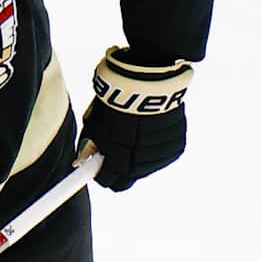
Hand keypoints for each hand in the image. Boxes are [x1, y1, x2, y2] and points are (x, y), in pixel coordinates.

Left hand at [80, 46, 193, 191]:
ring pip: (147, 167)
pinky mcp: (176, 146)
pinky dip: (157, 146)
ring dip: (141, 157)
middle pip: (129, 179)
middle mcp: (141, 161)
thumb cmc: (117, 97)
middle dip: (121, 168)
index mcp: (118, 158)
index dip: (102, 176)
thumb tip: (85, 158)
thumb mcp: (96, 121)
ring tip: (137, 132)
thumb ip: (91, 144)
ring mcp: (160, 155)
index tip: (99, 169)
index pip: (109, 182)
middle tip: (118, 151)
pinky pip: (163, 154)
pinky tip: (151, 129)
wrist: (150, 80)